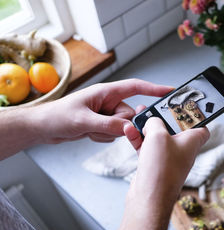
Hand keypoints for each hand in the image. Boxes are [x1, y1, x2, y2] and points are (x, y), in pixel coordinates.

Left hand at [30, 79, 172, 143]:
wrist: (43, 128)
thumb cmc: (58, 116)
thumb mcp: (83, 121)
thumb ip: (108, 125)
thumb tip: (128, 128)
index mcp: (106, 92)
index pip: (135, 87)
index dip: (154, 89)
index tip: (169, 92)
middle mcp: (109, 101)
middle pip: (129, 115)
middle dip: (118, 125)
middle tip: (100, 127)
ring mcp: (106, 114)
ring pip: (122, 127)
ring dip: (107, 133)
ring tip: (89, 130)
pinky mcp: (103, 124)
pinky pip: (113, 133)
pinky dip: (103, 136)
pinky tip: (88, 134)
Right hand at [124, 117, 209, 209]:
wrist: (149, 199)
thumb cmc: (161, 169)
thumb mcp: (158, 135)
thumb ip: (155, 122)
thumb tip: (151, 120)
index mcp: (192, 142)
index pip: (201, 126)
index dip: (195, 115)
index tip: (184, 106)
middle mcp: (182, 150)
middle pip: (175, 128)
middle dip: (162, 117)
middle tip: (152, 108)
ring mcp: (167, 158)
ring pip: (158, 137)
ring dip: (147, 126)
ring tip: (137, 115)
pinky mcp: (154, 165)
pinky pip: (146, 147)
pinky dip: (138, 138)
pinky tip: (129, 130)